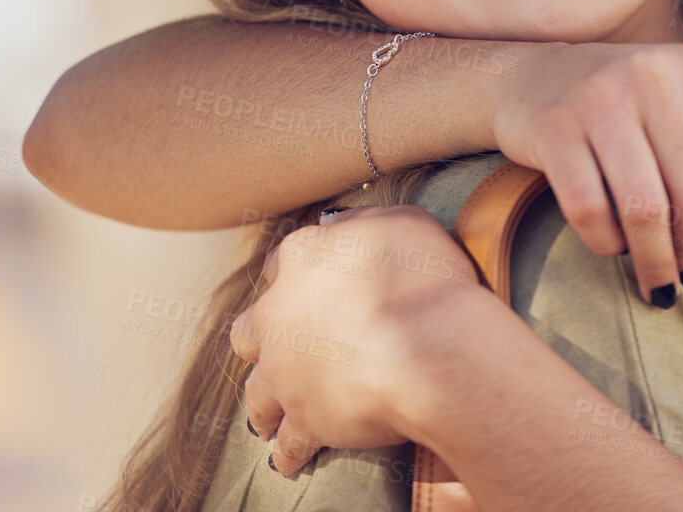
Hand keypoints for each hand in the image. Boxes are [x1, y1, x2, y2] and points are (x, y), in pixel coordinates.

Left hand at [230, 206, 481, 474]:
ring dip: (265, 402)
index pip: (281, 263)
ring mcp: (284, 370)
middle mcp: (279, 313)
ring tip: (269, 418)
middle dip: (262, 341)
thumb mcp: (403, 222)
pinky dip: (289, 451)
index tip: (306, 287)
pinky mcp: (302, 417)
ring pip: (258, 391)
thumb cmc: (426, 278)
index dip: (294, 277)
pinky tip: (290, 460)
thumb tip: (335, 223)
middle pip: (251, 329)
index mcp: (302, 258)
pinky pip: (289, 442)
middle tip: (281, 351)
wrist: (430, 346)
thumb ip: (360, 222)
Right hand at [490, 42, 682, 305]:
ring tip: (656, 279)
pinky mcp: (555, 124)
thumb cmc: (641, 116)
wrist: (539, 79)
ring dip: (653, 262)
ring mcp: (604, 94)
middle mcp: (662, 72)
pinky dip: (606, 244)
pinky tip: (612, 243)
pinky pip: (590, 212)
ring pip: (645, 211)